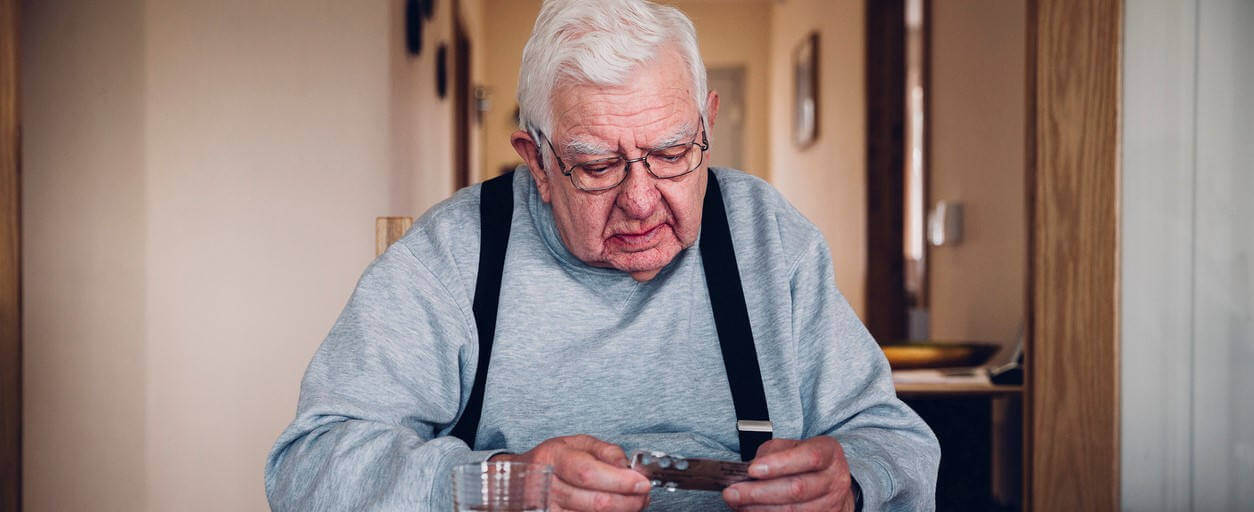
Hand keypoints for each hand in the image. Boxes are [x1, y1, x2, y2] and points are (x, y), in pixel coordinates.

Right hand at [491, 434, 650, 511]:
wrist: (519, 479)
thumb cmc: (551, 460)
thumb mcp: (575, 443)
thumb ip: (605, 451)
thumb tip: (628, 467)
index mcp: (553, 459)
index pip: (589, 473)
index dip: (620, 481)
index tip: (641, 482)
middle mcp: (548, 487)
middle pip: (596, 503)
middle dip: (629, 501)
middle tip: (644, 494)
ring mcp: (550, 511)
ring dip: (622, 511)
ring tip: (634, 501)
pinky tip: (616, 508)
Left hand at [721, 437, 855, 510]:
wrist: (832, 483)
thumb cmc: (806, 461)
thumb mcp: (792, 446)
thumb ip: (773, 453)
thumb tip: (751, 470)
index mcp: (829, 452)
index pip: (808, 457)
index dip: (779, 464)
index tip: (752, 470)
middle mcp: (834, 479)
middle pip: (797, 489)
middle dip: (759, 492)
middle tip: (732, 492)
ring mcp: (832, 504)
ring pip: (793, 511)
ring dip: (759, 509)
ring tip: (736, 503)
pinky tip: (751, 511)